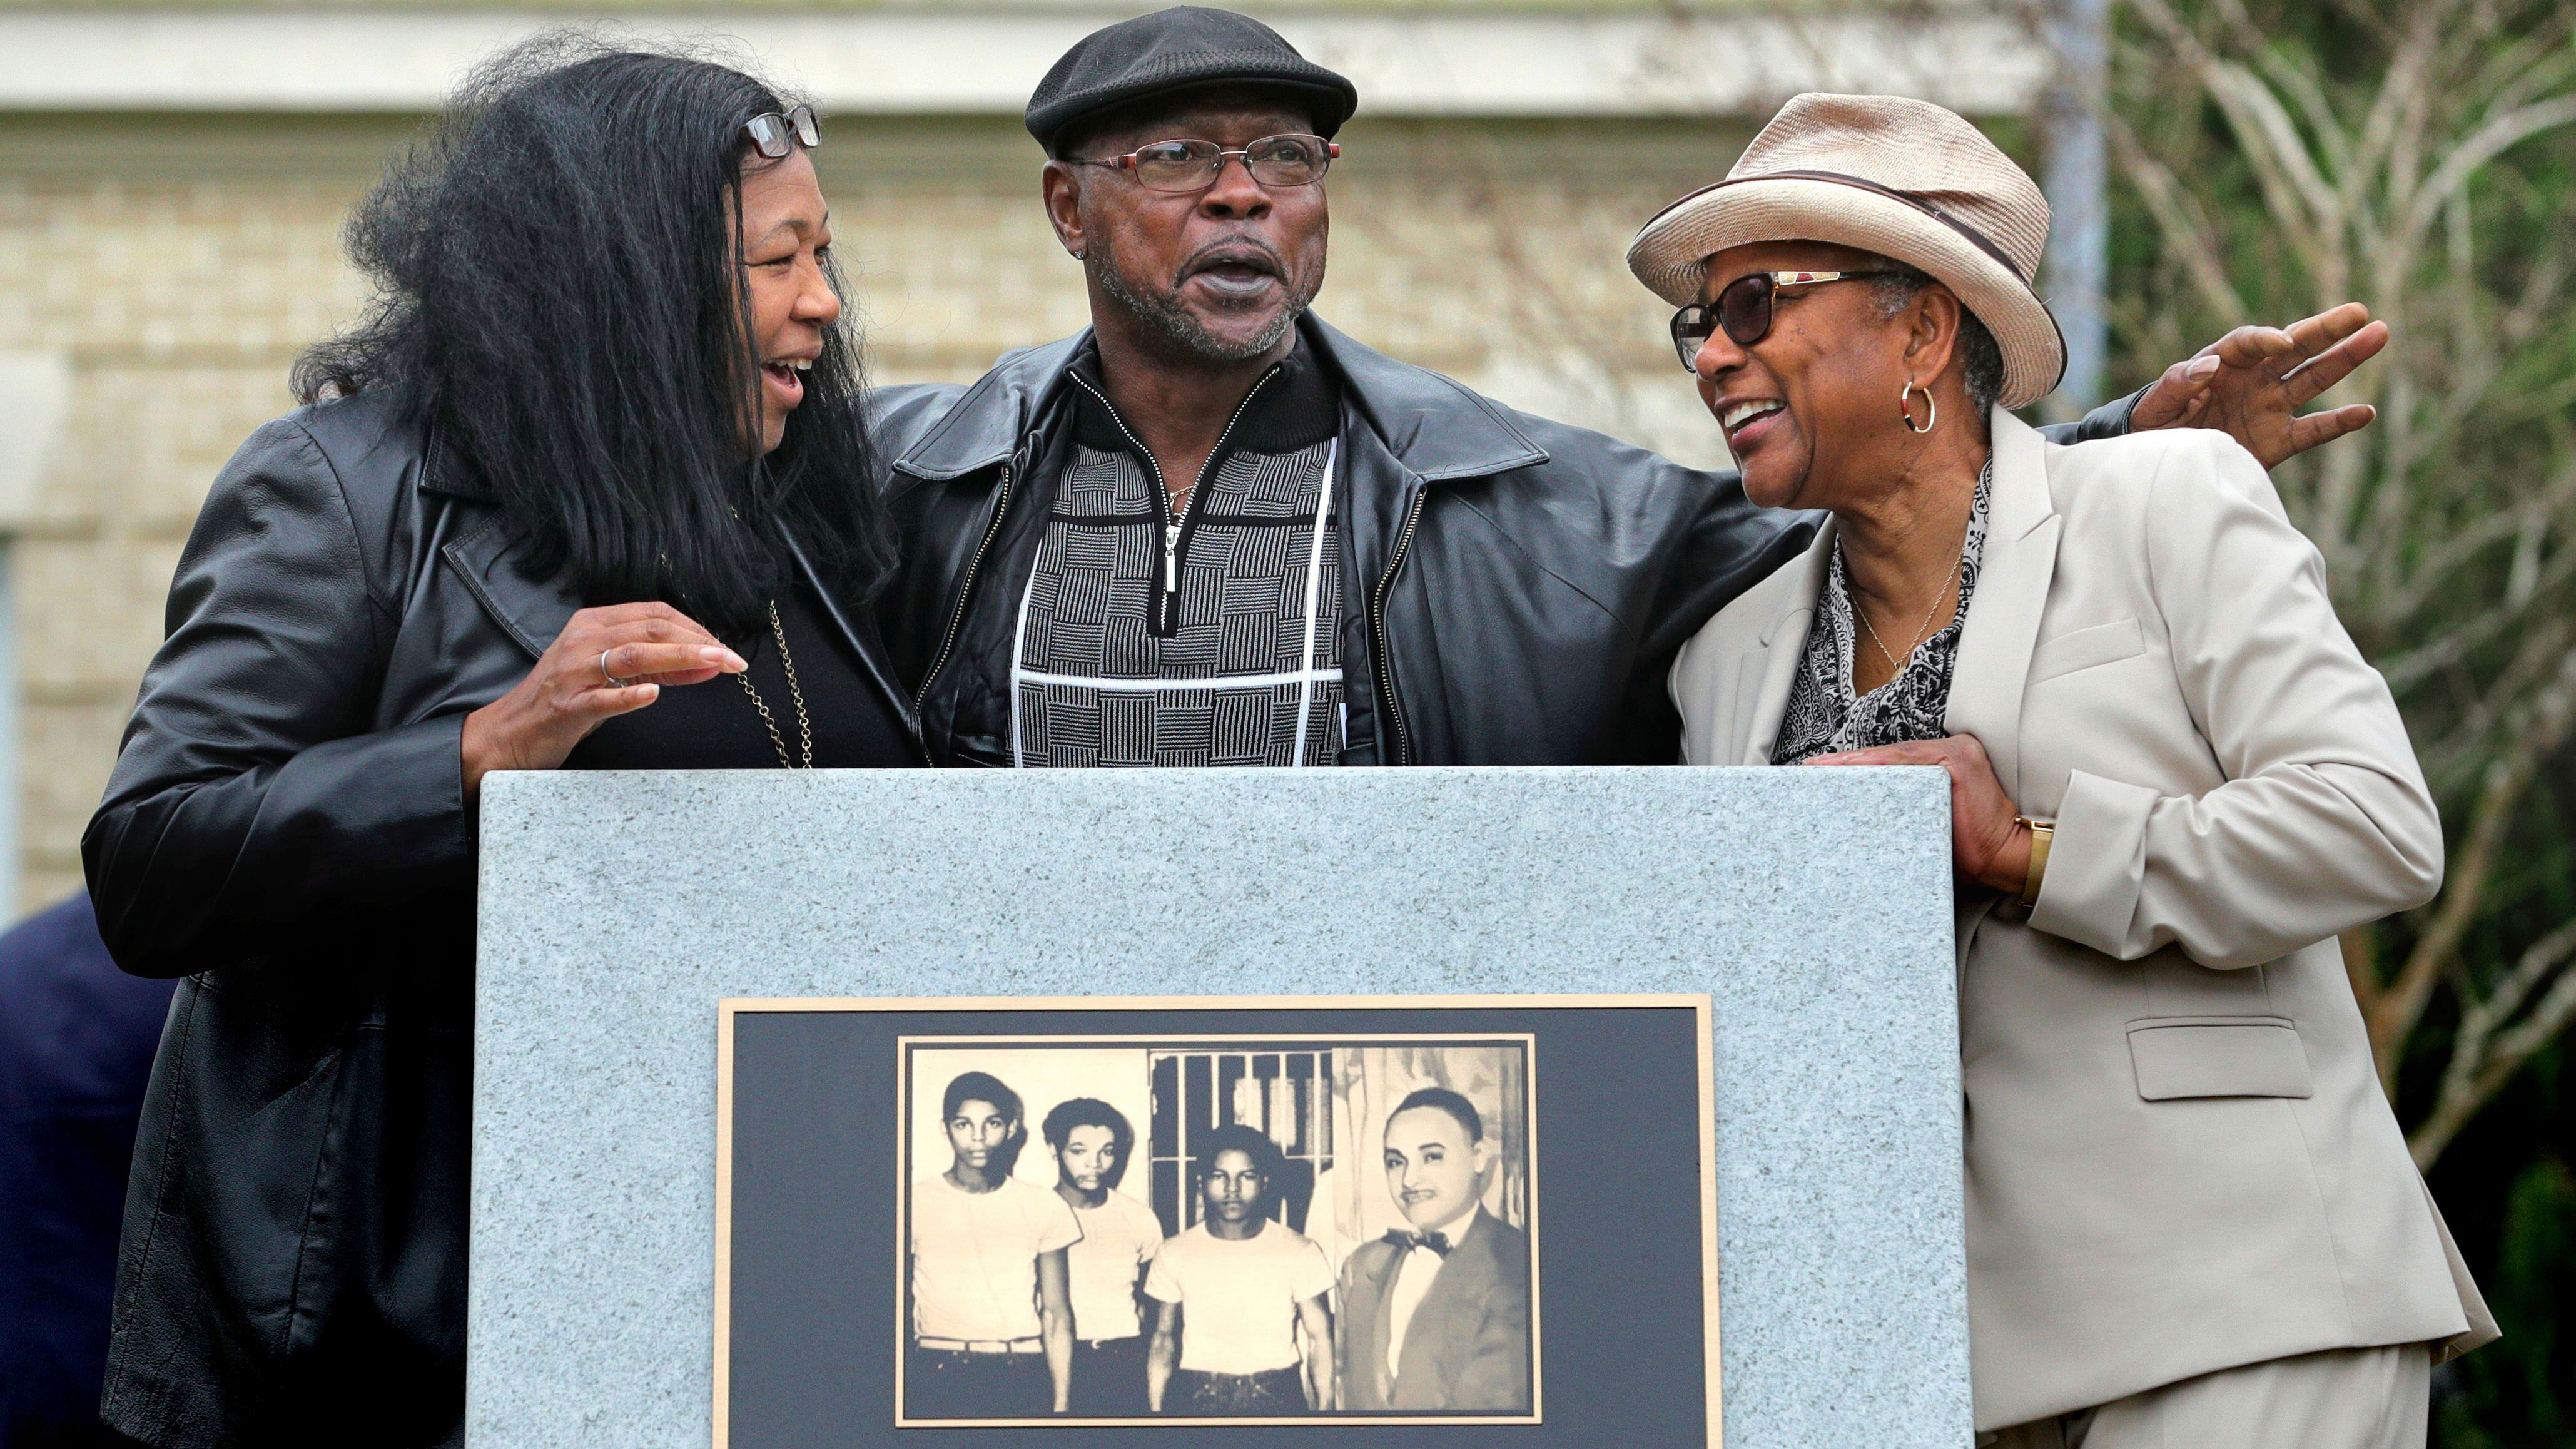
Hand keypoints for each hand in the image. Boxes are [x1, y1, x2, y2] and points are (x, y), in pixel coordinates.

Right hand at [460, 602, 744, 793]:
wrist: (512, 731)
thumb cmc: (564, 700)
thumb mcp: (609, 673)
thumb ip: (655, 665)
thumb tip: (708, 663)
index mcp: (593, 624)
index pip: (654, 614)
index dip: (695, 627)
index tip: (723, 646)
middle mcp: (584, 640)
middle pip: (650, 630)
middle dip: (699, 642)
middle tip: (733, 659)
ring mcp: (574, 672)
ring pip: (634, 656)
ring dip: (680, 658)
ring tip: (714, 665)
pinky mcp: (567, 706)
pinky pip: (602, 698)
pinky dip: (629, 695)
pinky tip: (654, 694)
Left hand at [1802, 733, 2028, 894]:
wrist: (2005, 857)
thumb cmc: (1969, 846)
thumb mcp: (1929, 821)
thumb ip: (1905, 806)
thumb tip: (1861, 812)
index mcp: (1943, 764)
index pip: (1891, 761)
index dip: (1856, 764)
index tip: (1822, 769)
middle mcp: (1950, 750)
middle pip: (1889, 755)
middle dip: (1848, 762)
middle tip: (1813, 767)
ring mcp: (1955, 752)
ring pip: (1893, 755)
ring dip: (1856, 762)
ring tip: (1823, 768)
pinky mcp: (1958, 761)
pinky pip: (1908, 761)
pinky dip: (1879, 763)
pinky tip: (1853, 767)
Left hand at [2129, 302, 2387, 467]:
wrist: (2159, 461)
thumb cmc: (2154, 424)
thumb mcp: (2155, 405)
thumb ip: (2177, 383)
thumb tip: (2209, 366)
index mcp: (2222, 363)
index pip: (2248, 342)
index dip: (2266, 339)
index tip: (2283, 341)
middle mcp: (2253, 379)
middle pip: (2294, 348)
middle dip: (2325, 330)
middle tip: (2359, 312)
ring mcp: (2269, 407)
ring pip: (2313, 379)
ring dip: (2345, 359)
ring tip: (2379, 335)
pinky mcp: (2277, 440)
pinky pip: (2313, 430)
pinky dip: (2338, 423)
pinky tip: (2366, 413)